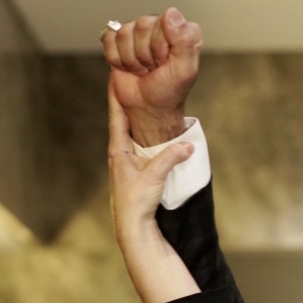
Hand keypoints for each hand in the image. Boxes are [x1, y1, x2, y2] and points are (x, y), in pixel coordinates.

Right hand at [103, 8, 202, 146]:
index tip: (166, 62)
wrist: (148, 108)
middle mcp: (161, 26)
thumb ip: (185, 41)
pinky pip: (110, 40)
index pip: (165, 22)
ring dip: (132, 59)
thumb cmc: (168, 91)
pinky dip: (117, 59)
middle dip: (146, 54)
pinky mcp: (119, 40)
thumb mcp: (185, 70)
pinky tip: (129, 67)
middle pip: (142, 25)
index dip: (162, 47)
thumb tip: (171, 13)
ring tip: (143, 69)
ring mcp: (139, 32)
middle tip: (154, 67)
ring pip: (124, 33)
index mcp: (182, 30)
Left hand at [107, 82, 198, 302]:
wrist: (133, 227)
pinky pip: (140, 147)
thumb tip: (189, 145)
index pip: (116, 116)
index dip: (115, 96)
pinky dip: (145, 137)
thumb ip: (171, 157)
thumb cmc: (137, 201)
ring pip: (131, 135)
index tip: (114, 75)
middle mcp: (119, 155)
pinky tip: (153, 135)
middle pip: (123, 122)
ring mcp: (126, 164)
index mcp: (118, 150)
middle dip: (127, 103)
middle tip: (131, 83)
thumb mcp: (155, 175)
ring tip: (142, 103)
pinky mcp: (135, 173)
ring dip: (137, 120)